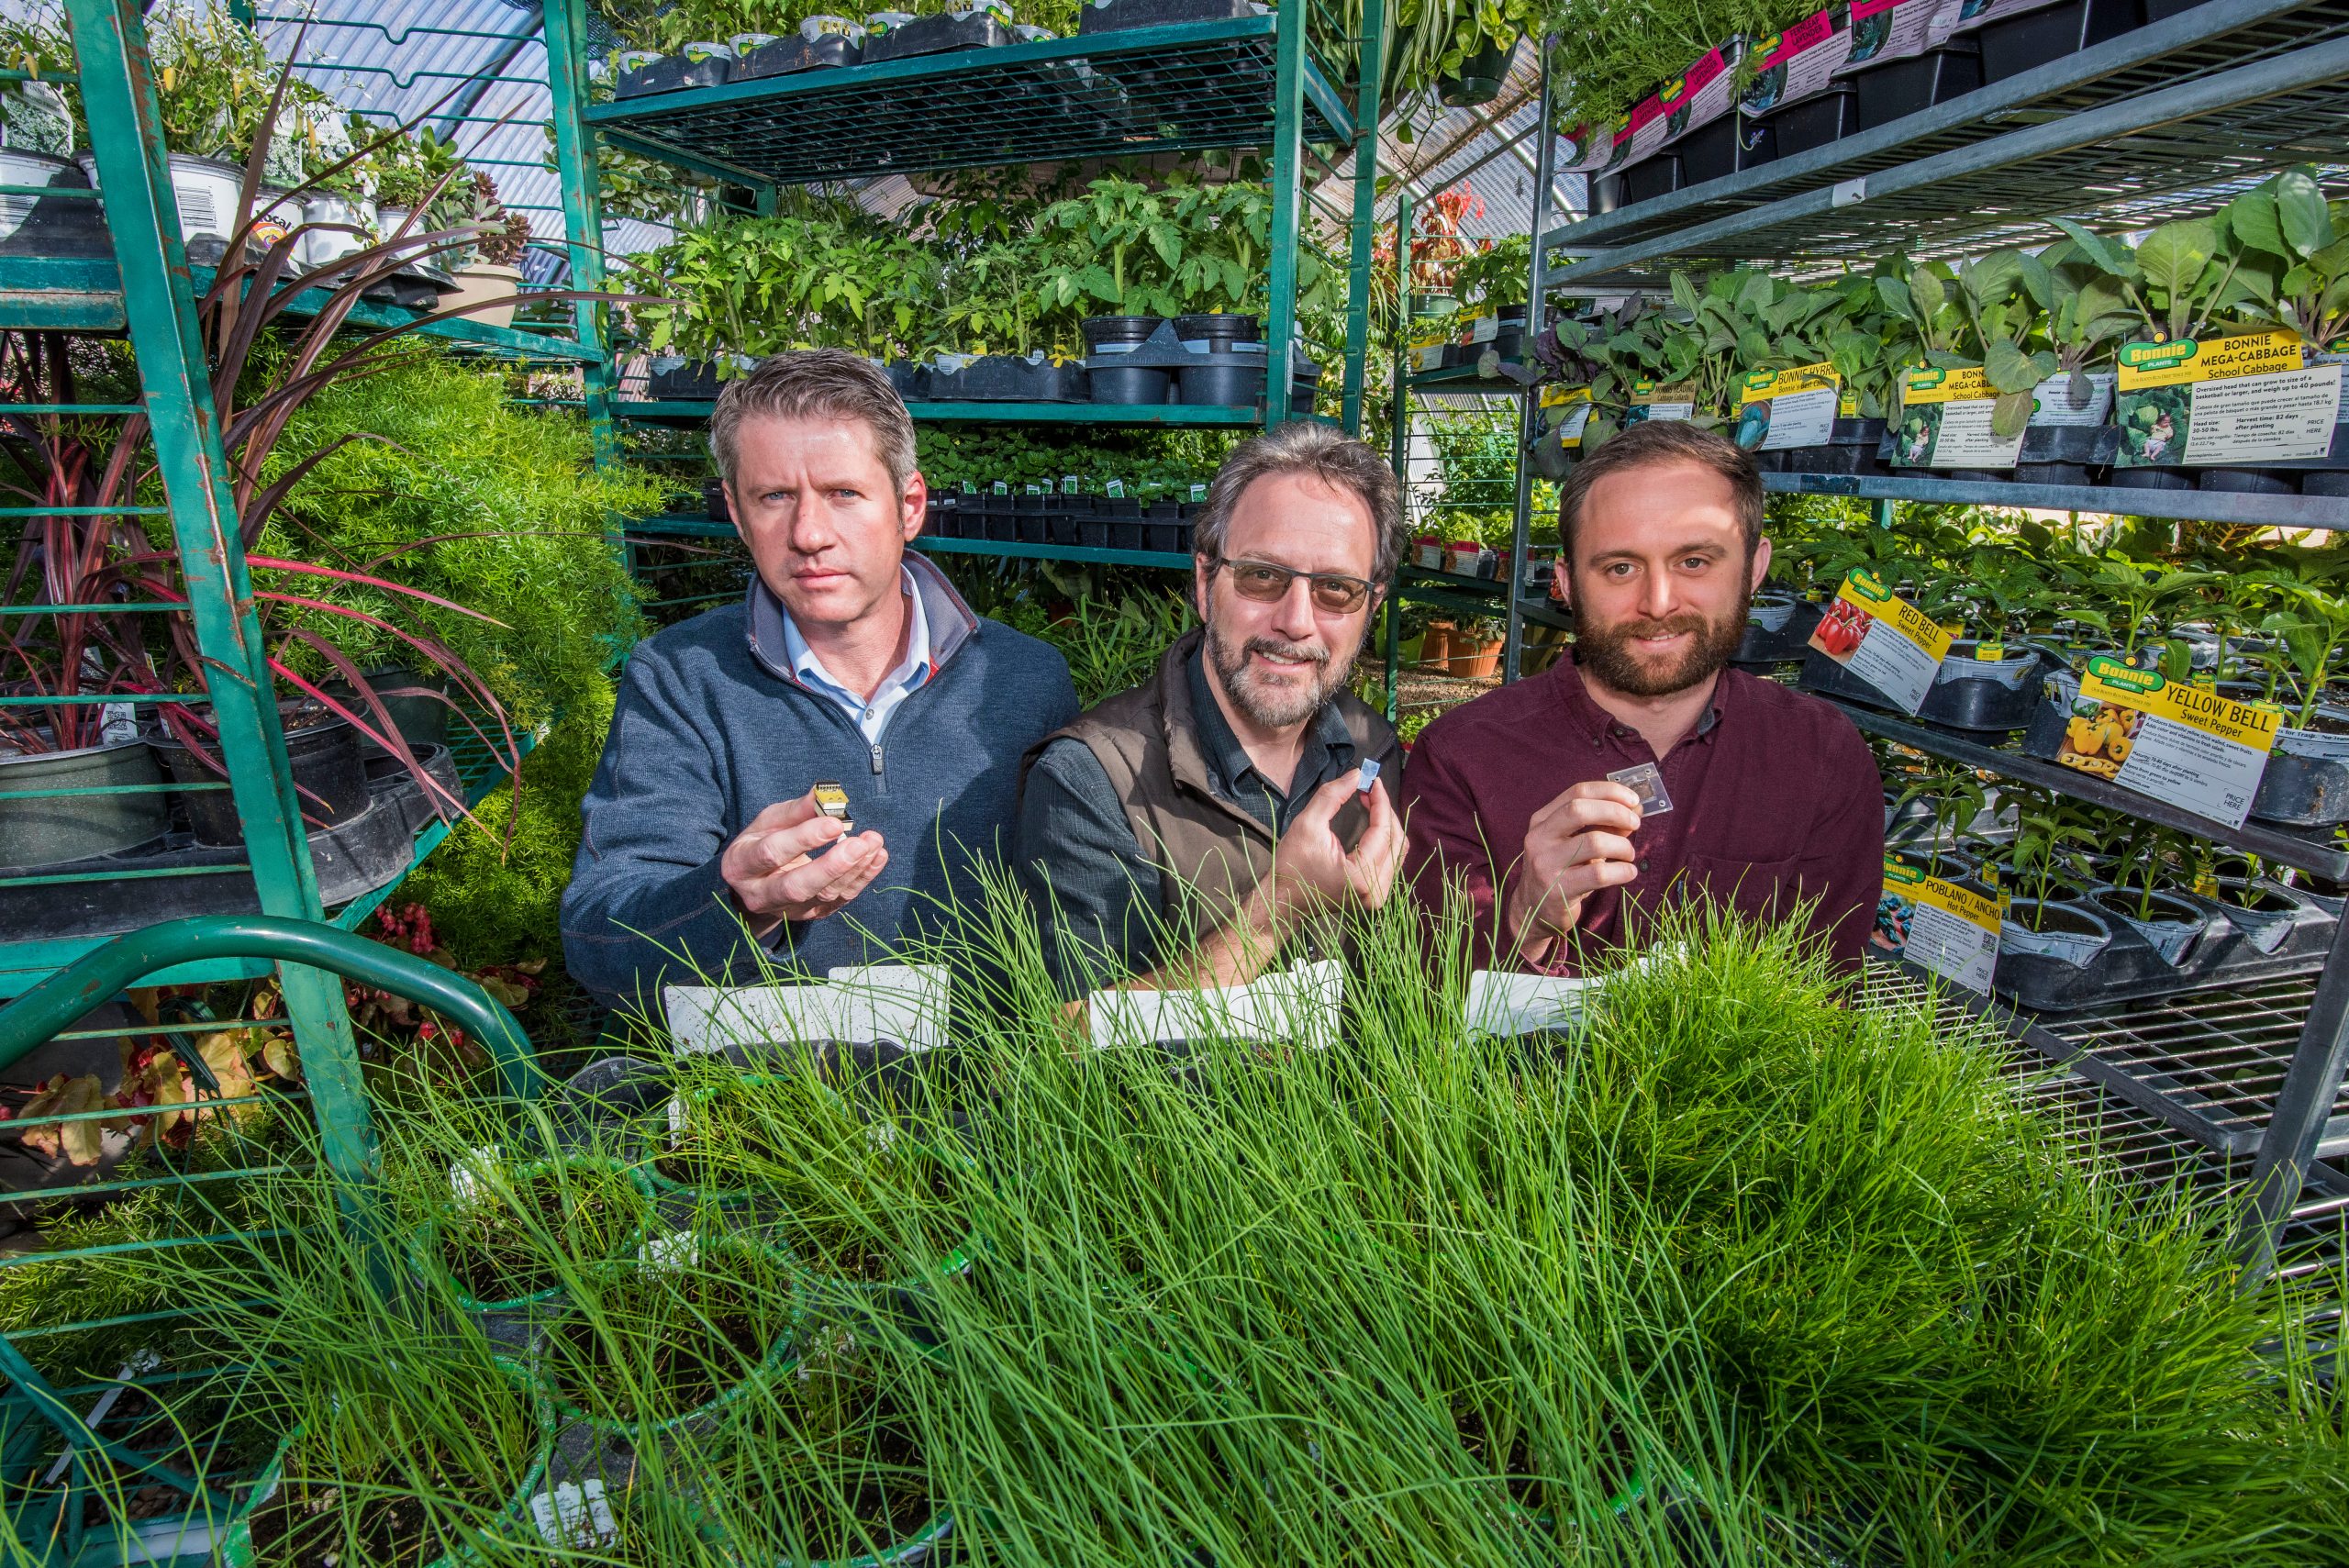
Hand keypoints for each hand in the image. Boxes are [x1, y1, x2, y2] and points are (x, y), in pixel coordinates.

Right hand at [719, 790, 889, 935]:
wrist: (755, 883)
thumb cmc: (762, 843)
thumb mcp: (769, 822)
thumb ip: (796, 811)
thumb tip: (823, 794)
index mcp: (742, 864)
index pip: (772, 853)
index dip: (804, 838)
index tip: (835, 823)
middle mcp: (761, 894)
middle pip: (797, 886)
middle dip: (832, 866)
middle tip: (860, 844)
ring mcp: (787, 910)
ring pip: (824, 895)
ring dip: (854, 869)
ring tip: (873, 843)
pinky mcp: (811, 915)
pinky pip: (840, 901)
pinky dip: (862, 879)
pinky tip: (877, 857)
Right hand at [1270, 774, 1404, 924]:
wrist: (1283, 901)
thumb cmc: (1291, 866)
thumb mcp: (1307, 825)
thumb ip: (1332, 796)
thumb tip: (1357, 774)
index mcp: (1361, 877)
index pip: (1382, 832)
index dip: (1380, 802)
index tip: (1373, 781)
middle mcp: (1375, 891)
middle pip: (1396, 841)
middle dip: (1385, 811)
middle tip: (1371, 790)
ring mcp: (1378, 896)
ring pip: (1397, 851)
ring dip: (1387, 825)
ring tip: (1371, 804)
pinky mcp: (1375, 895)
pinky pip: (1391, 862)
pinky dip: (1385, 840)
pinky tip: (1373, 824)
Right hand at [1505, 780, 1642, 952]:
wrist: (1533, 910)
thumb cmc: (1561, 871)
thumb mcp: (1575, 843)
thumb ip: (1601, 825)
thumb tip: (1635, 810)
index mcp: (1542, 821)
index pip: (1577, 792)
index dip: (1610, 791)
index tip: (1633, 800)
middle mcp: (1539, 838)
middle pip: (1579, 810)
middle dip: (1616, 812)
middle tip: (1635, 824)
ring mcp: (1546, 864)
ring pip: (1594, 842)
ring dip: (1623, 846)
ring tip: (1629, 855)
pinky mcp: (1558, 890)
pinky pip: (1599, 874)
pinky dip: (1623, 871)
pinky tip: (1628, 873)